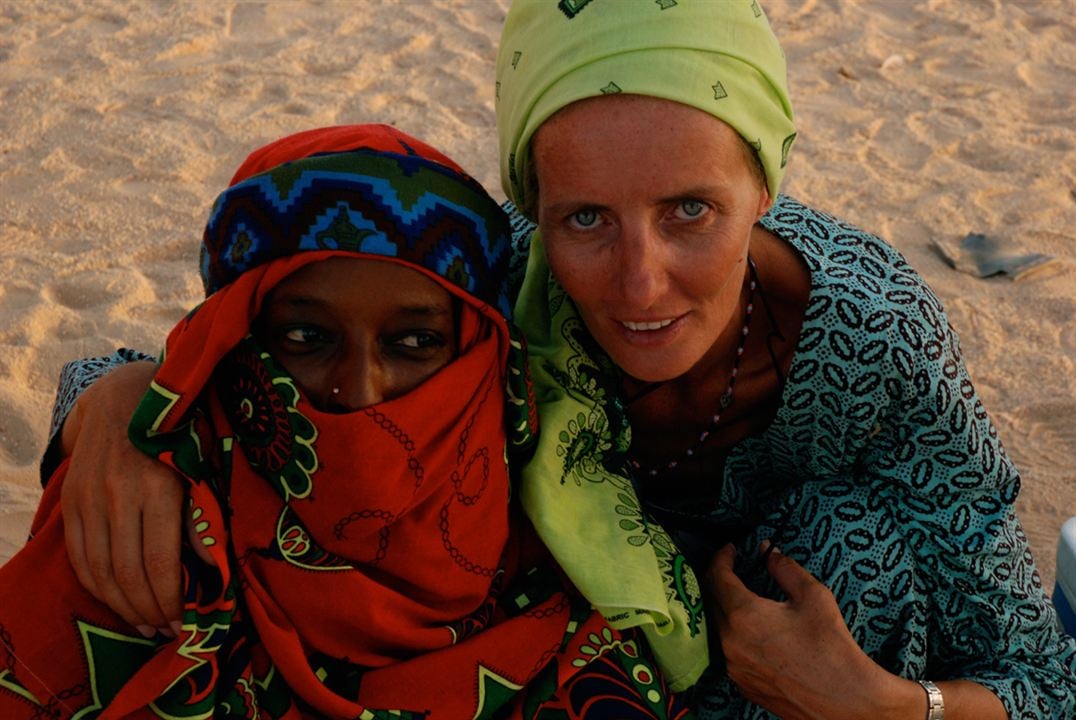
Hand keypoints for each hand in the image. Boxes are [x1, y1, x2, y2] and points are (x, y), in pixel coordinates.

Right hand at [59, 361, 212, 637]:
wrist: (125, 396)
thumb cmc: (180, 433)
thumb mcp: (204, 466)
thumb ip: (204, 515)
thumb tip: (212, 568)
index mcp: (159, 487)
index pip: (161, 562)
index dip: (171, 600)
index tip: (185, 623)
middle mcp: (119, 494)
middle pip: (128, 573)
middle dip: (148, 610)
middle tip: (166, 630)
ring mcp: (90, 498)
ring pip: (100, 570)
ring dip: (122, 604)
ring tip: (144, 622)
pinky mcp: (72, 500)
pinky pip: (79, 555)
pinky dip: (96, 585)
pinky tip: (116, 599)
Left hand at [706, 543, 921, 719]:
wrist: (847, 700)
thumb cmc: (832, 647)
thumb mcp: (813, 596)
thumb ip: (784, 568)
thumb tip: (768, 551)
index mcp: (743, 616)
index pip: (717, 577)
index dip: (721, 558)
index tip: (731, 549)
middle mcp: (729, 642)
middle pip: (713, 602)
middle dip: (722, 581)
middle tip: (736, 568)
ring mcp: (733, 667)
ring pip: (719, 628)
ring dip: (727, 609)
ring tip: (746, 598)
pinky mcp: (742, 684)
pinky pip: (729, 651)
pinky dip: (735, 635)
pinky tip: (755, 631)